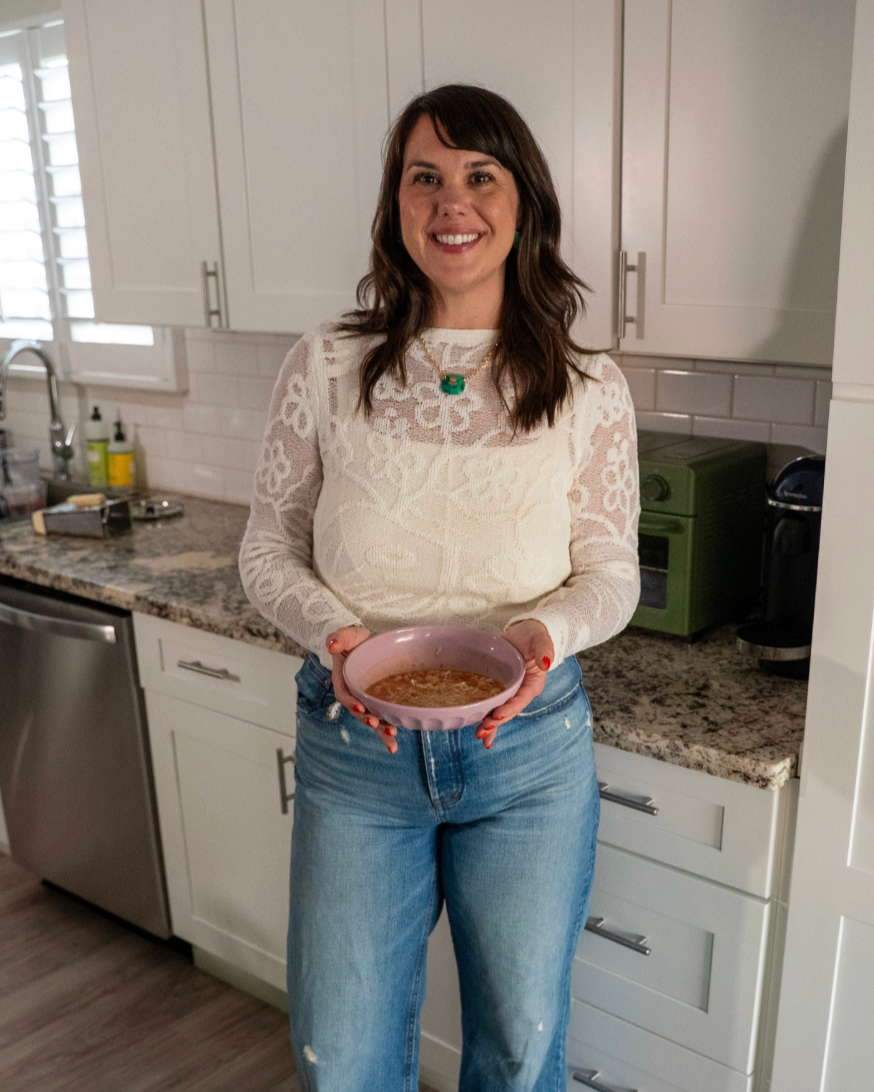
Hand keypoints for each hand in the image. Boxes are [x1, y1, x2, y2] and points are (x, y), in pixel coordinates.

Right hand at [325, 626, 397, 753]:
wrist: (369, 643)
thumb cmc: (357, 640)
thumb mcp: (348, 635)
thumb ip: (340, 637)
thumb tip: (332, 644)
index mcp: (343, 679)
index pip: (343, 693)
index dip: (350, 701)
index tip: (360, 706)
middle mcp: (353, 693)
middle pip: (357, 711)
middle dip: (366, 719)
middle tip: (375, 723)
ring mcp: (365, 699)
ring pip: (370, 718)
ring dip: (379, 730)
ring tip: (391, 737)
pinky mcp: (377, 703)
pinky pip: (381, 720)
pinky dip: (386, 733)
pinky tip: (394, 745)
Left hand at [475, 620, 554, 749]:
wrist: (523, 633)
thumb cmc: (533, 635)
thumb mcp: (540, 639)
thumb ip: (544, 650)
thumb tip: (546, 663)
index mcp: (532, 684)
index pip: (521, 699)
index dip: (509, 708)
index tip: (496, 714)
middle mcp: (521, 691)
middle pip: (509, 710)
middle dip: (497, 721)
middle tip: (483, 729)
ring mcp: (509, 692)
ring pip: (500, 712)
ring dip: (490, 725)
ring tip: (479, 735)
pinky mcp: (498, 688)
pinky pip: (492, 705)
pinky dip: (486, 717)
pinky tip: (478, 730)